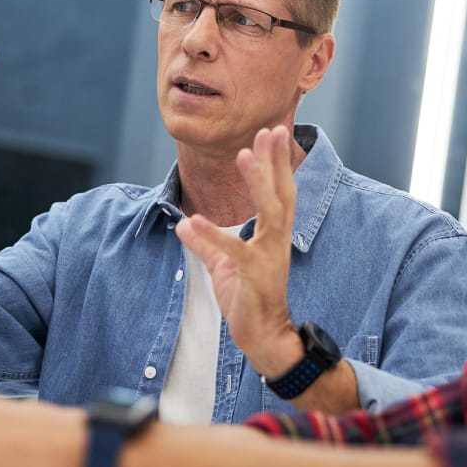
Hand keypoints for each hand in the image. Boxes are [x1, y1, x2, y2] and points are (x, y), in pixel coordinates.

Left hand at [175, 125, 301, 377]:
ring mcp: (269, 257)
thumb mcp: (224, 265)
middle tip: (270, 129)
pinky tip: (193, 220)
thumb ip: (206, 242)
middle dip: (277, 161)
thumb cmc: (249, 299)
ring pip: (271, 212)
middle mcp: (277, 241)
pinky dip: (213, 236)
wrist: (264, 336)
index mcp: (273, 235)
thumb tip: (184, 223)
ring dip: (258, 182)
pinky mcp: (254, 276)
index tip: (273, 133)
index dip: (277, 163)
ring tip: (245, 155)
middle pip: (281, 193)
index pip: (279, 192)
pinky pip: (234, 252)